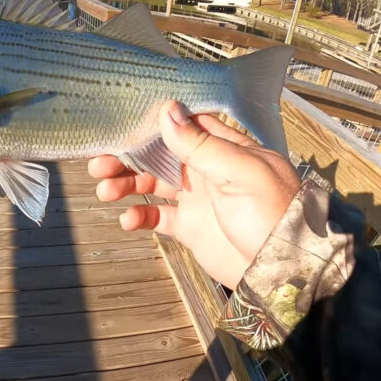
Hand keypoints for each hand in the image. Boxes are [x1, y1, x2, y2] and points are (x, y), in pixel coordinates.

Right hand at [89, 101, 299, 288]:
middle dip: (128, 158)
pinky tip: (129, 219)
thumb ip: (200, 145)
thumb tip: (167, 110)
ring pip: (152, 184)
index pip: (182, 127)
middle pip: (159, 155)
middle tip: (99, 164)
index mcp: (223, 149)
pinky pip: (158, 217)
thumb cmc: (271, 214)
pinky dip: (140, 216)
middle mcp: (207, 170)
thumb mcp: (238, 173)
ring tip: (106, 192)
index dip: (151, 126)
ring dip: (127, 185)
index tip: (122, 127)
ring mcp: (198, 199)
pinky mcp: (190, 227)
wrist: (280, 269)